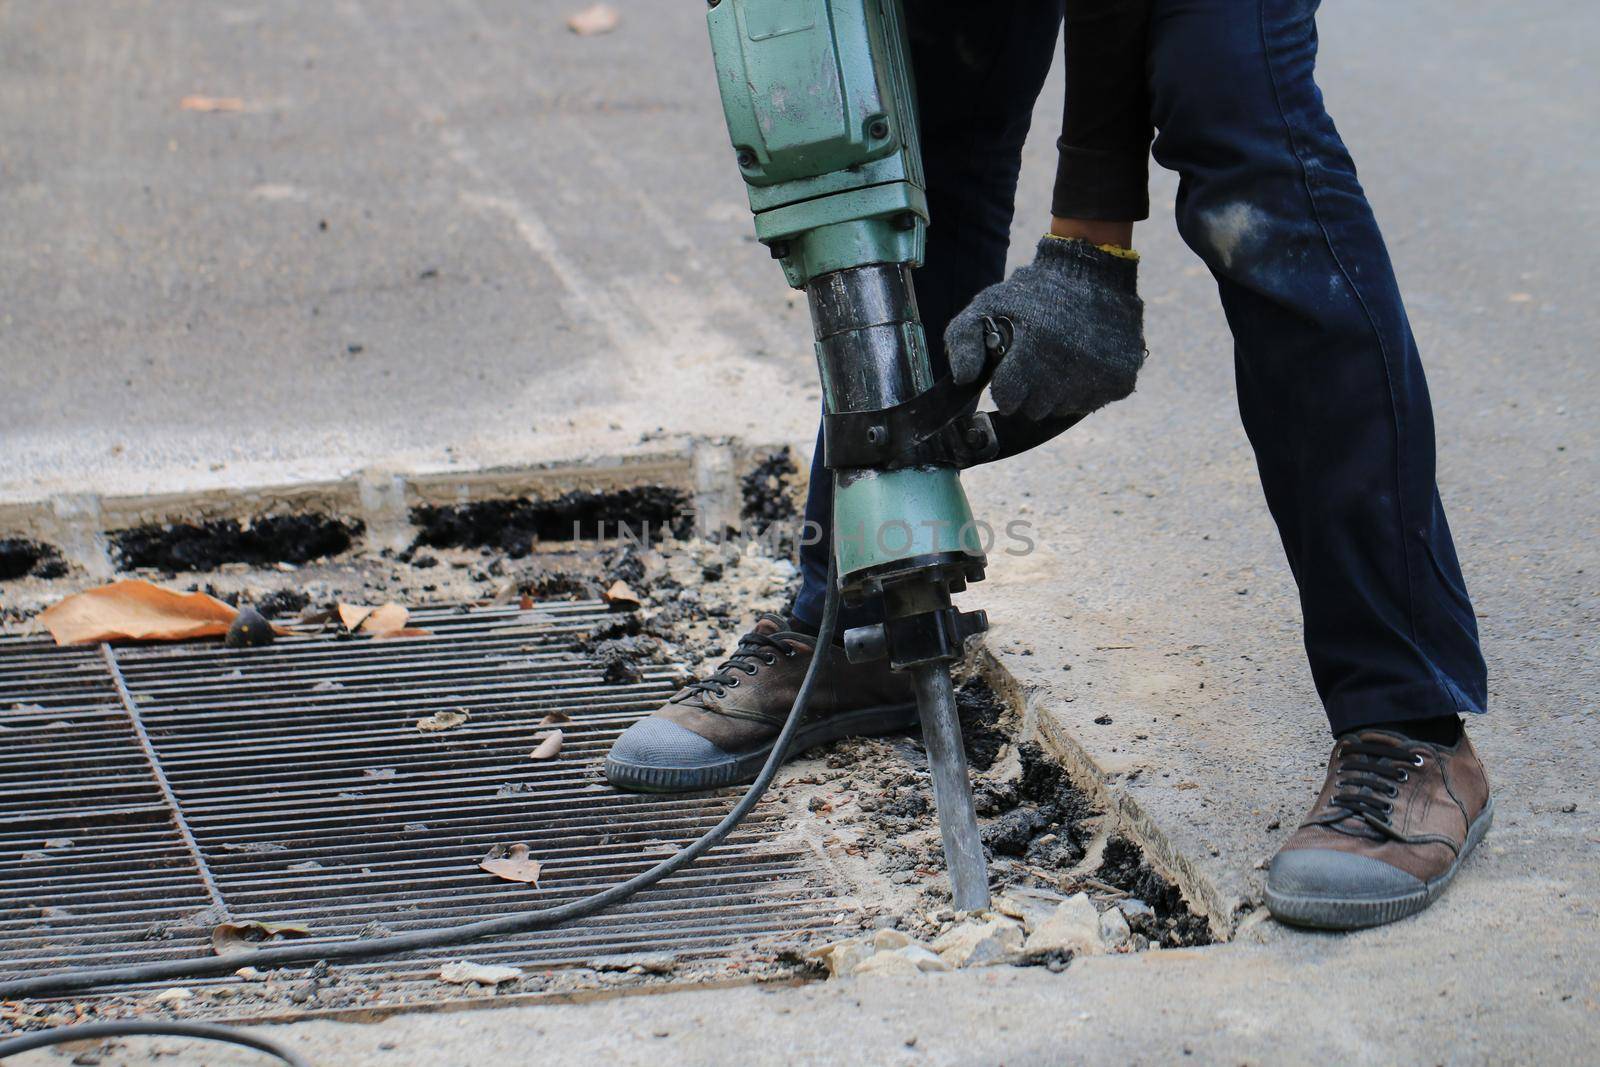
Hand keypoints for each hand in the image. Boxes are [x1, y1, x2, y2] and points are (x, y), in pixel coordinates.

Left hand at [944, 237, 1145, 420]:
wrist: (1093, 272)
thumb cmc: (1036, 291)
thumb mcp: (989, 303)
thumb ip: (963, 340)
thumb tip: (964, 379)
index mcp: (1035, 348)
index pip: (1008, 400)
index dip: (1005, 388)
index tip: (1010, 372)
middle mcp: (1069, 366)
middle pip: (1034, 410)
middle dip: (1029, 392)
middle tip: (1035, 363)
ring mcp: (1098, 376)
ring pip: (1062, 410)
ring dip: (1056, 393)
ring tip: (1058, 360)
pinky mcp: (1121, 380)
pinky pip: (1090, 404)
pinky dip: (1083, 390)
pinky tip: (1080, 363)